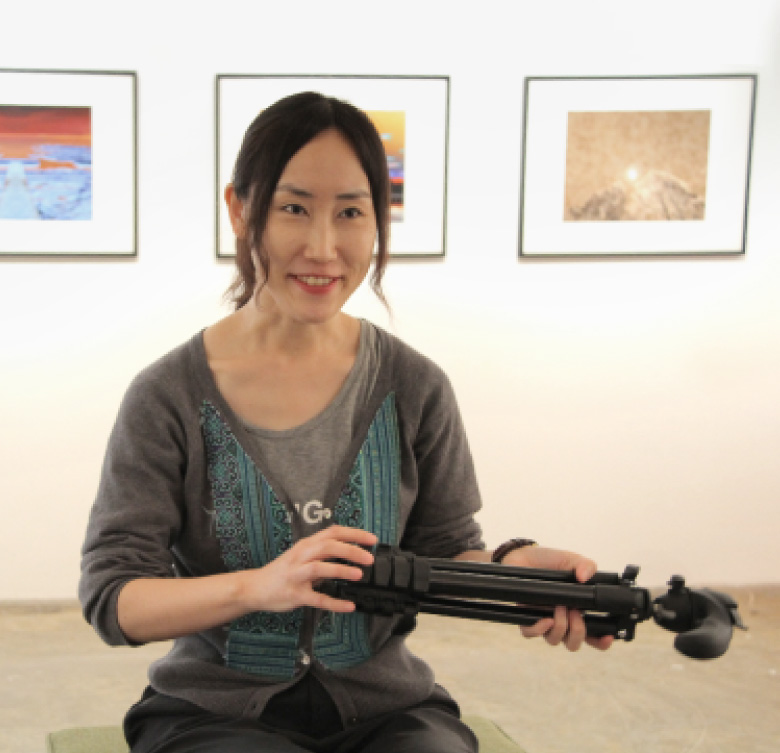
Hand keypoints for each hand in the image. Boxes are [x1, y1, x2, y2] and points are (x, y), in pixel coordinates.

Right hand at [240, 525, 376, 613]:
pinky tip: (348, 606)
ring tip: (359, 574)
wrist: (254, 587)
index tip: (372, 539)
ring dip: (341, 570)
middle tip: (369, 558)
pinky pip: (317, 599)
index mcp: (306, 545)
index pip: (333, 532)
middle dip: (351, 550)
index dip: (354, 534)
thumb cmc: (282, 571)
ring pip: (320, 568)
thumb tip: (349, 551)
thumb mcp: (302, 555)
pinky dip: (334, 603)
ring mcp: (297, 575)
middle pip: (328, 546)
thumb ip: (322, 552)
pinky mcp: (295, 595)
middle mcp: (301, 556)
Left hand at [501, 545, 613, 651]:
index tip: (607, 637)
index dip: (601, 641)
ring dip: (560, 627)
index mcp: (577, 609)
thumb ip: (585, 565)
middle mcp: (562, 619)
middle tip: (575, 613)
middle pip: (573, 644)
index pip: (592, 635)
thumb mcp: (572, 560)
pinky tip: (545, 618)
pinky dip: (539, 629)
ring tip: (560, 606)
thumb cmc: (551, 561)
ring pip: (554, 640)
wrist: (526, 554)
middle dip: (578, 633)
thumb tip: (585, 577)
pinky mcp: (525, 615)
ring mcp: (544, 618)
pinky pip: (530, 633)